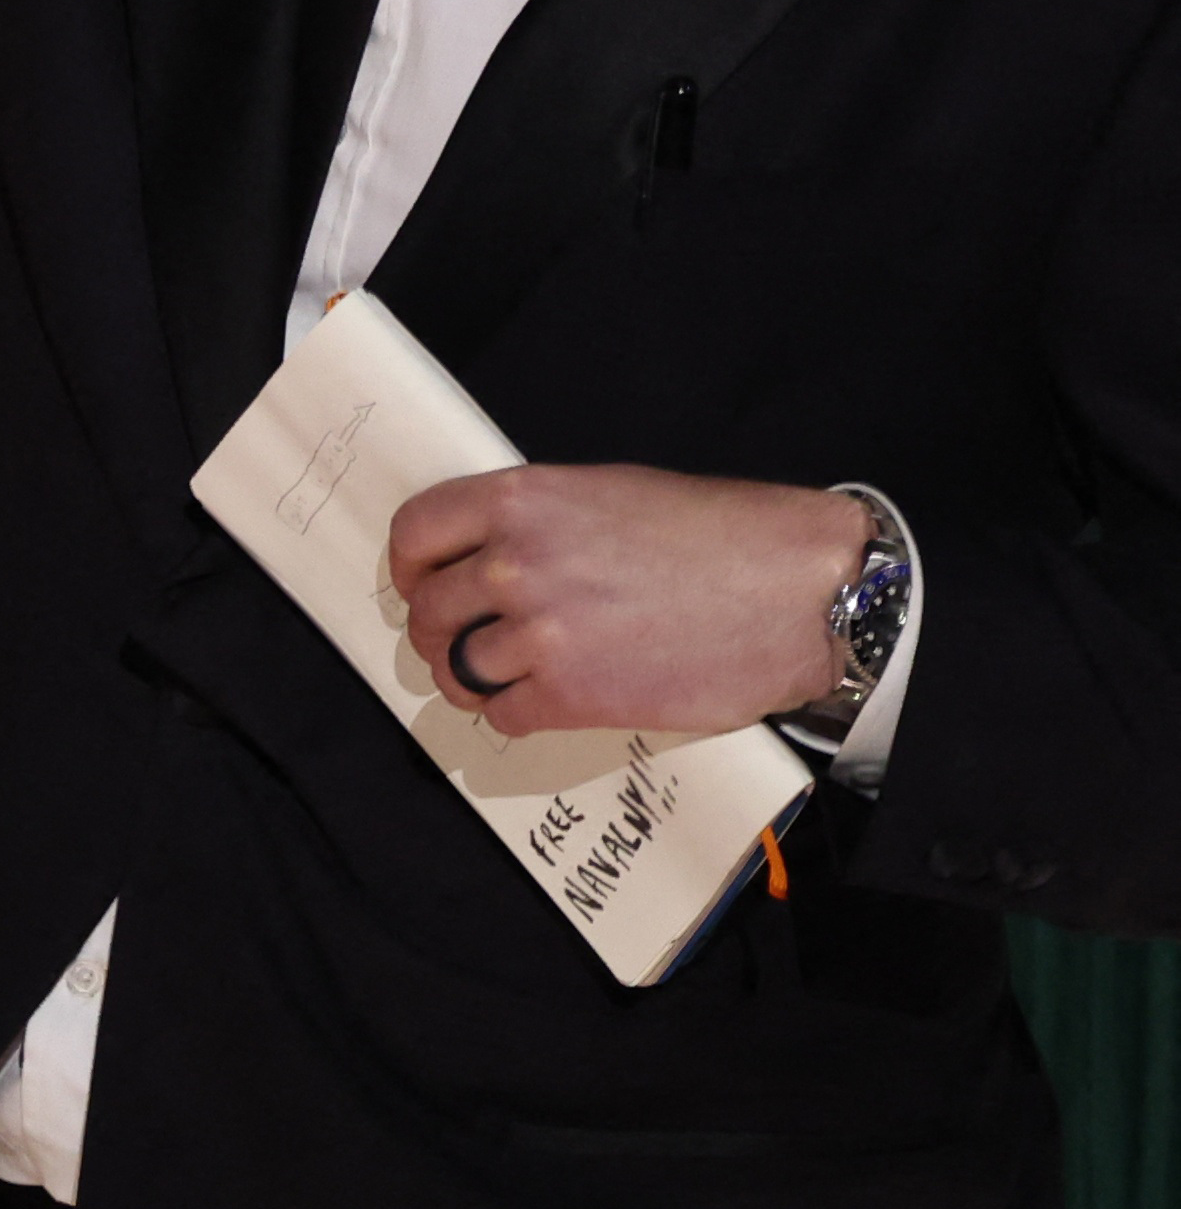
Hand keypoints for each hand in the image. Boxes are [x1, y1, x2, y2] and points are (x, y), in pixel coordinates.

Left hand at [385, 465, 869, 738]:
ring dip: (470, 678)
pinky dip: (514, 712)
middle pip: (429, 610)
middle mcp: (515, 563)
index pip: (414, 534)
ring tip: (500, 677)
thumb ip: (535, 522)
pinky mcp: (572, 696)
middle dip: (440, 630)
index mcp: (521, 501)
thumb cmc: (717, 535)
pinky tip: (543, 701)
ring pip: (457, 668)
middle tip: (465, 640)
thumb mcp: (607, 494)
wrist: (798, 591)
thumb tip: (485, 555)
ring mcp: (540, 633)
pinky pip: (503, 714)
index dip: (411, 567)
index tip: (422, 584)